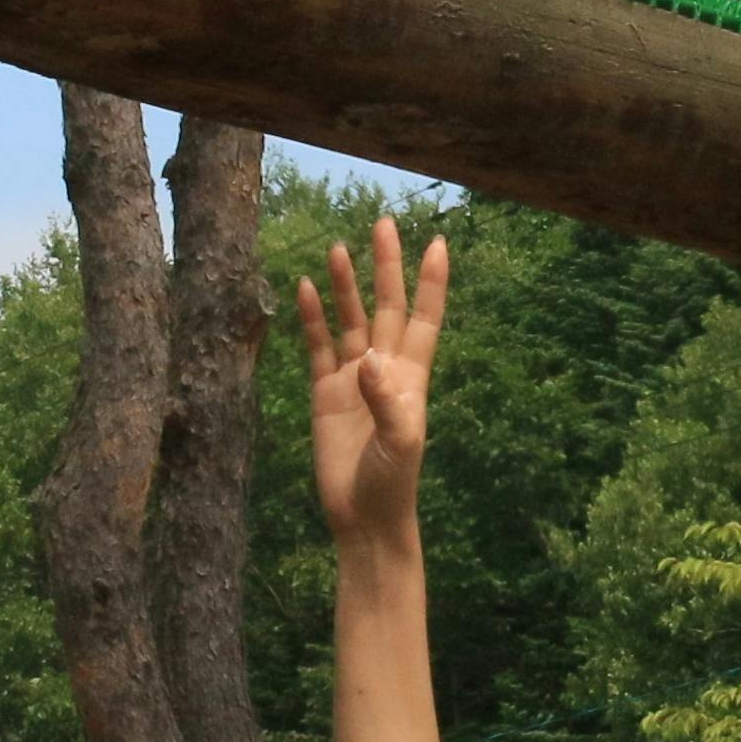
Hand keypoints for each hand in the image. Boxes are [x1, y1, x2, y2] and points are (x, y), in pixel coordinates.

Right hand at [298, 215, 445, 546]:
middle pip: (386, 307)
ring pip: (350, 320)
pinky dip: (311, 319)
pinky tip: (303, 289)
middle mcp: (384, 369)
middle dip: (385, 267)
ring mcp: (353, 379)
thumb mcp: (401, 443)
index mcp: (411, 377)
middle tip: (383, 223)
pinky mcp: (324, 393)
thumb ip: (388, 401)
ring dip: (345, 286)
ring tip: (337, 248)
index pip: (424, 318)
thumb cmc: (393, 483)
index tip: (437, 243)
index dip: (431, 283)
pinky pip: (317, 347)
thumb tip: (369, 360)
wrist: (363, 518)